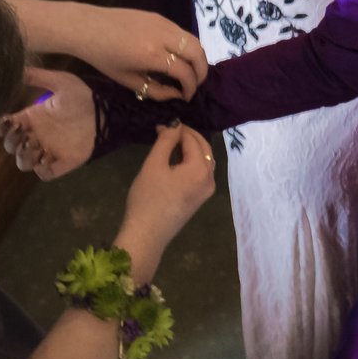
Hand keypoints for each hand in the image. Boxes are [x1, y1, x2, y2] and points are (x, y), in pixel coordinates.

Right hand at [0, 67, 92, 179]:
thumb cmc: (82, 96)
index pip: (7, 127)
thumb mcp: (60, 82)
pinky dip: (41, 170)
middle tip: (24, 136)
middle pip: (12, 147)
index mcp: (32, 117)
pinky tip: (47, 157)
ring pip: (24, 162)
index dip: (3, 127)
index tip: (11, 122)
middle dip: (12, 144)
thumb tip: (15, 68)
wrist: (106, 111)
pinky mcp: (63, 162)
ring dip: (24, 157)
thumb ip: (37, 76)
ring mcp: (49, 150)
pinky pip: (45, 174)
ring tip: (36, 147)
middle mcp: (37, 135)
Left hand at [67, 5, 201, 101]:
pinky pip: (182, 32)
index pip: (185, 72)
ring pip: (194, 40)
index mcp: (151, 55)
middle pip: (197, 53)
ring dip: (198, 57)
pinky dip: (187, 46)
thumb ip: (156, 91)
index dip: (190, 87)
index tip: (186, 97)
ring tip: (190, 71)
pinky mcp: (160, 17)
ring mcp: (162, 23)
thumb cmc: (103, 57)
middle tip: (195, 84)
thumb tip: (176, 95)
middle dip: (201, 72)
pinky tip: (178, 56)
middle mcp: (162, 37)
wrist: (87, 27)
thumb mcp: (127, 80)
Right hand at [117, 125, 215, 272]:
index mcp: (201, 169)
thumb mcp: (154, 165)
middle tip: (166, 130)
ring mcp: (207, 191)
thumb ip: (166, 141)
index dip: (177, 129)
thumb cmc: (148, 198)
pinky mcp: (200, 198)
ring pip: (203, 160)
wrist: (147, 234)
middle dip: (187, 136)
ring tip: (170, 143)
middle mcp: (210, 179)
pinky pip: (200, 172)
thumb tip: (175, 124)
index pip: (193, 140)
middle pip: (204, 148)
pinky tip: (175, 160)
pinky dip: (190, 161)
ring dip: (190, 148)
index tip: (159, 126)